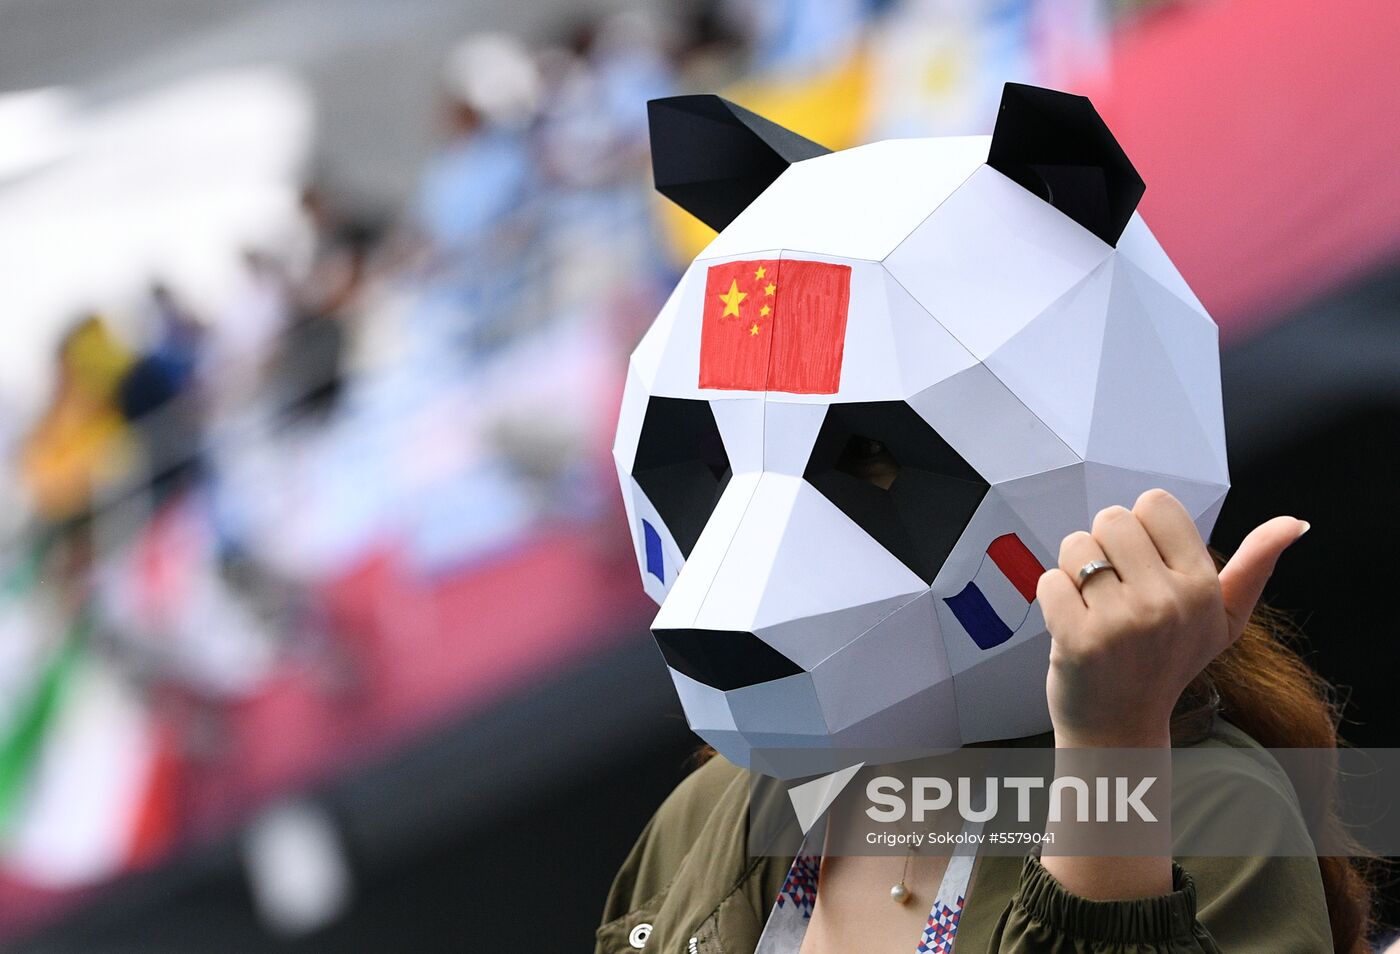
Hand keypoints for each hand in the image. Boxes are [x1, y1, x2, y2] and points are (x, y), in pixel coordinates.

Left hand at [1036, 489, 1307, 748]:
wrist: (1121, 728)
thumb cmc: (1169, 662)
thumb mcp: (1223, 619)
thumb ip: (1255, 565)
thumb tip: (1294, 522)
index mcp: (1203, 587)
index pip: (1155, 503)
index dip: (1140, 529)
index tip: (1144, 567)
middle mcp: (1168, 603)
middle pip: (1112, 518)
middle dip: (1104, 548)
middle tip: (1116, 592)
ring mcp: (1123, 623)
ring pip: (1076, 546)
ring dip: (1075, 573)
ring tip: (1096, 610)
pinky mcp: (1080, 639)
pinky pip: (1049, 580)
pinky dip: (1053, 598)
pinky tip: (1075, 626)